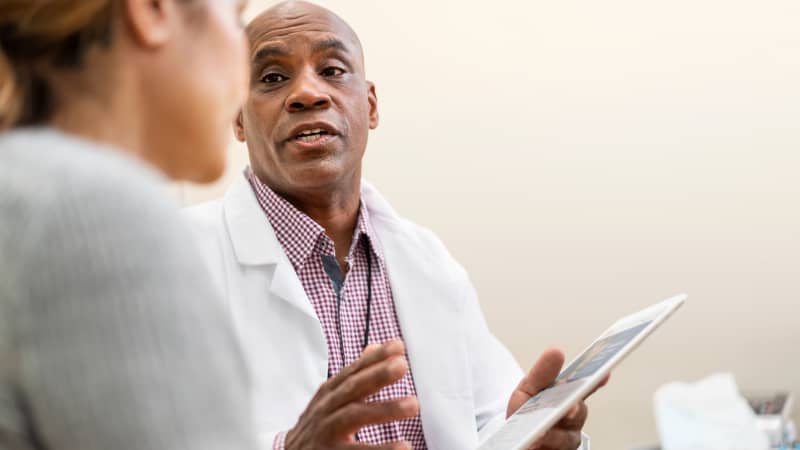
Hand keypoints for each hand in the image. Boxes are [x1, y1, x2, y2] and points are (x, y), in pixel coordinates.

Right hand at [284, 340, 418, 449]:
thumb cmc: (317, 427)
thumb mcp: (331, 399)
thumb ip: (355, 376)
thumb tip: (375, 347)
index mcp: (329, 394)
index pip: (353, 371)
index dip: (374, 358)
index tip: (397, 346)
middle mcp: (325, 410)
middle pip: (351, 389)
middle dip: (377, 376)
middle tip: (402, 366)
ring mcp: (325, 433)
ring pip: (352, 417)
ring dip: (383, 409)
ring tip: (413, 405)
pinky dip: (378, 449)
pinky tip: (403, 446)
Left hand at [506, 348, 608, 449]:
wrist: (514, 437)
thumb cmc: (525, 411)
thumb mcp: (529, 388)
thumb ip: (542, 373)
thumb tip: (556, 351)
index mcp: (570, 400)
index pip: (587, 389)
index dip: (597, 380)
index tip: (603, 372)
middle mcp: (573, 422)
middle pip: (577, 416)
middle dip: (573, 412)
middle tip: (569, 408)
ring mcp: (566, 442)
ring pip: (566, 439)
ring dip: (553, 436)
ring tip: (539, 434)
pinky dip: (543, 447)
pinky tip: (532, 444)